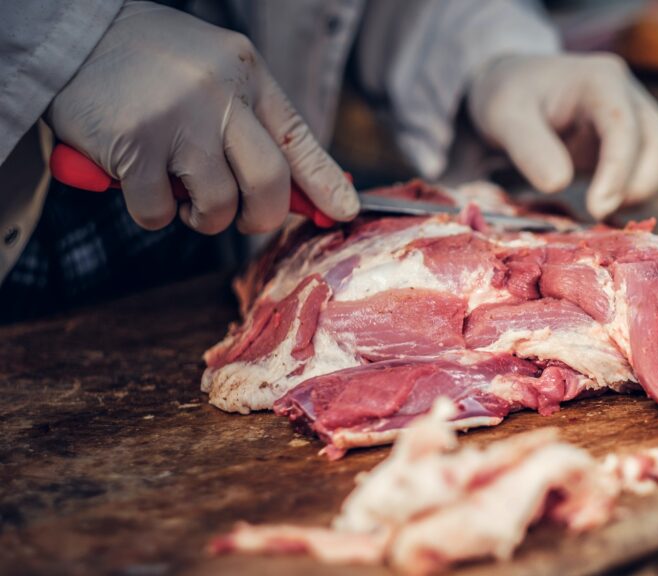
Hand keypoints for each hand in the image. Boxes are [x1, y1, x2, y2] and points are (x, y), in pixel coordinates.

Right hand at [46, 1, 358, 234]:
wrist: (71, 33)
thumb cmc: (150, 61)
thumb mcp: (216, 71)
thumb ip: (252, 120)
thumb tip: (297, 187)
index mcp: (247, 75)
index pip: (300, 140)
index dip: (326, 184)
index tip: (344, 212)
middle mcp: (219, 95)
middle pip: (269, 183)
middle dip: (262, 217)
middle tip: (243, 219)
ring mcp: (177, 120)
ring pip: (218, 205)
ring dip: (204, 218)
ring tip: (184, 195)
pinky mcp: (134, 146)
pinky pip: (160, 212)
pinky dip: (154, 213)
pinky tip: (141, 184)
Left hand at [468, 53, 657, 219]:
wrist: (515, 87)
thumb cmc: (509, 96)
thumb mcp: (504, 116)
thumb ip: (528, 147)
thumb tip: (558, 184)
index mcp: (600, 79)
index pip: (625, 127)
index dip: (617, 171)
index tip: (597, 208)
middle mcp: (628, 94)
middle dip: (639, 185)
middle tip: (598, 213)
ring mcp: (636, 116)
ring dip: (642, 192)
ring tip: (600, 210)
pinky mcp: (633, 140)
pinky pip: (651, 170)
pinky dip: (634, 193)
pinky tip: (602, 203)